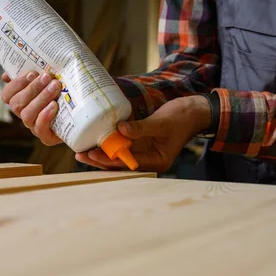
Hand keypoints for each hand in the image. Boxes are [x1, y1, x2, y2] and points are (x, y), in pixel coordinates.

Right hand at [0, 71, 63, 144]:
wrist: (82, 116)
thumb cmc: (64, 93)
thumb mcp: (49, 80)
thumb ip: (33, 75)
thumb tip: (7, 74)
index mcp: (21, 100)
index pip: (7, 95)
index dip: (16, 84)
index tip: (32, 73)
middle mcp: (25, 114)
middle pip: (17, 104)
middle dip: (32, 88)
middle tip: (48, 76)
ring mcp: (34, 127)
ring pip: (27, 115)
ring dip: (40, 98)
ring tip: (55, 87)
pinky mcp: (46, 137)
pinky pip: (40, 128)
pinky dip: (45, 116)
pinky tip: (54, 105)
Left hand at [76, 96, 211, 172]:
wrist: (195, 112)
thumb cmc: (183, 118)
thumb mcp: (162, 122)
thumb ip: (141, 127)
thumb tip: (119, 129)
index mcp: (157, 161)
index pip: (128, 163)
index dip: (108, 159)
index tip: (92, 154)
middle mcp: (149, 160)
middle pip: (120, 164)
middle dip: (100, 160)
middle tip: (80, 154)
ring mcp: (145, 152)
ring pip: (119, 156)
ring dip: (102, 153)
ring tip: (82, 151)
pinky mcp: (142, 143)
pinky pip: (124, 145)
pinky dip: (111, 143)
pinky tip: (97, 140)